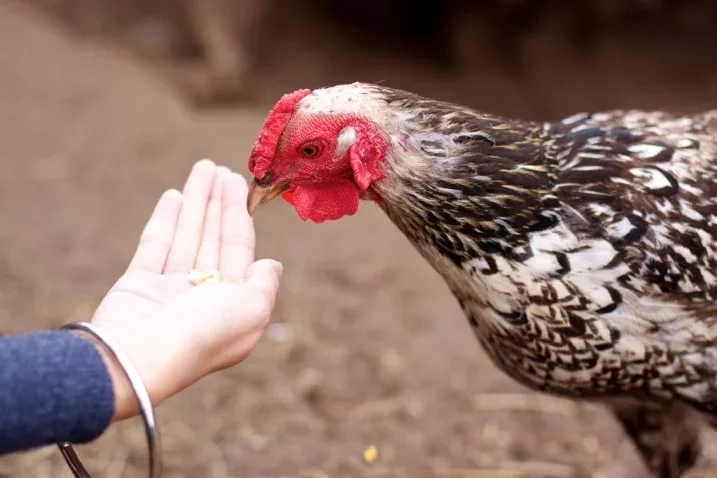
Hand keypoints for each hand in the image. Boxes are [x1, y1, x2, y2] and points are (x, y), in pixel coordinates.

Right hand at [88, 160, 281, 420]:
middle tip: (221, 168)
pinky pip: (156, 245)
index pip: (239, 249)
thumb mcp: (252, 310)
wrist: (141, 356)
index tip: (240, 185)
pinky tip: (175, 195)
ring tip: (202, 167)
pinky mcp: (138, 284)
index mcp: (232, 303)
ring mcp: (168, 290)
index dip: (240, 216)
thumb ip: (264, 285)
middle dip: (218, 202)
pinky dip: (166, 220)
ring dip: (196, 201)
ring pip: (187, 235)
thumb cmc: (203, 333)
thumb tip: (272, 265)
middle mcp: (202, 296)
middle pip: (213, 238)